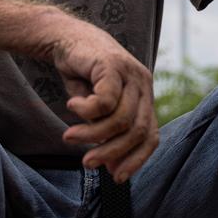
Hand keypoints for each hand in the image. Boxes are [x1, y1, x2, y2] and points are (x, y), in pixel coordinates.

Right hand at [51, 17, 158, 181]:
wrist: (66, 38)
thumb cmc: (83, 77)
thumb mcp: (98, 111)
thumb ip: (108, 135)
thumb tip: (115, 172)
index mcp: (145, 97)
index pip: (151, 136)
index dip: (136, 160)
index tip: (117, 178)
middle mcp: (144, 85)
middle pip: (137, 130)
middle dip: (111, 152)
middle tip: (87, 164)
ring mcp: (131, 73)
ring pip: (120, 119)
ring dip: (92, 135)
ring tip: (70, 136)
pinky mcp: (113, 64)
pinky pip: (105, 101)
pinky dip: (86, 110)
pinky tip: (72, 105)